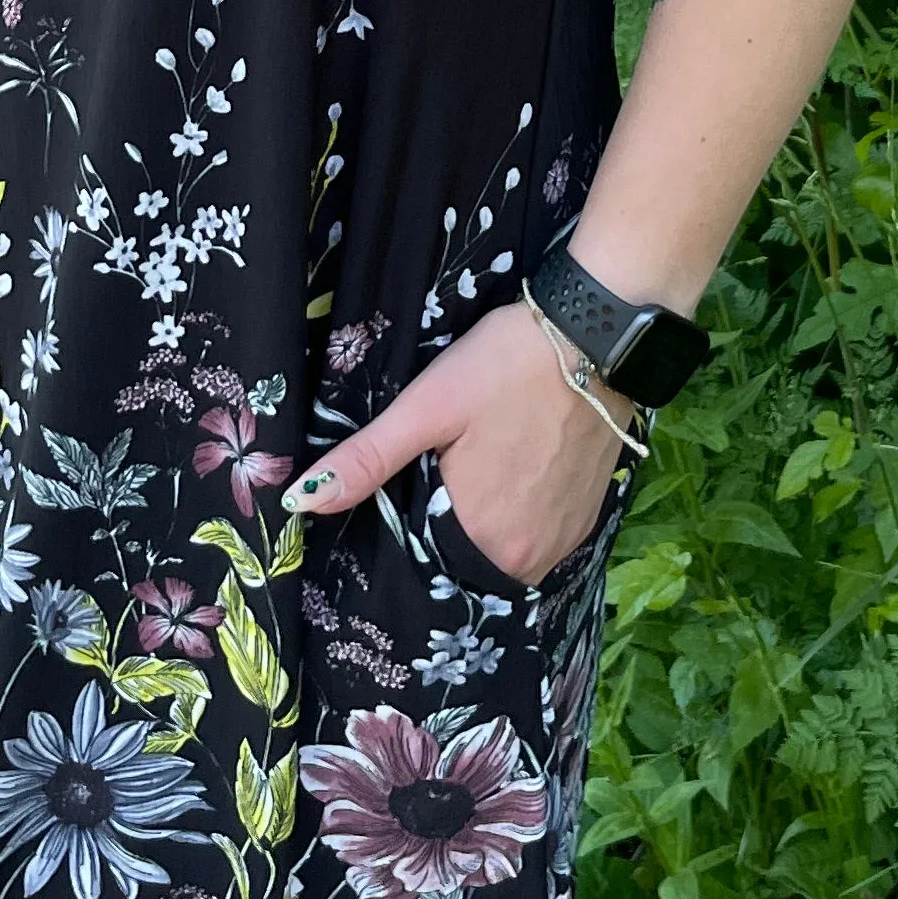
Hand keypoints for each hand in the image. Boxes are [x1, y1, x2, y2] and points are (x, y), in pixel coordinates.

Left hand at [287, 297, 630, 583]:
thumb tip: (298, 502)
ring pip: (502, 550)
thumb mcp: (428, 407)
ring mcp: (563, 540)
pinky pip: (537, 535)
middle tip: (438, 471)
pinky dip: (518, 514)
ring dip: (482, 523)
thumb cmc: (507, 367)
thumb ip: (366, 461)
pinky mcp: (588, 517)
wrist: (599, 336)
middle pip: (463, 559)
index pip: (424, 562)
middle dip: (443, 528)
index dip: (407, 531)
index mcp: (483, 540)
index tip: (403, 494)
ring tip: (472, 469)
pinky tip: (509, 471)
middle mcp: (528, 558)